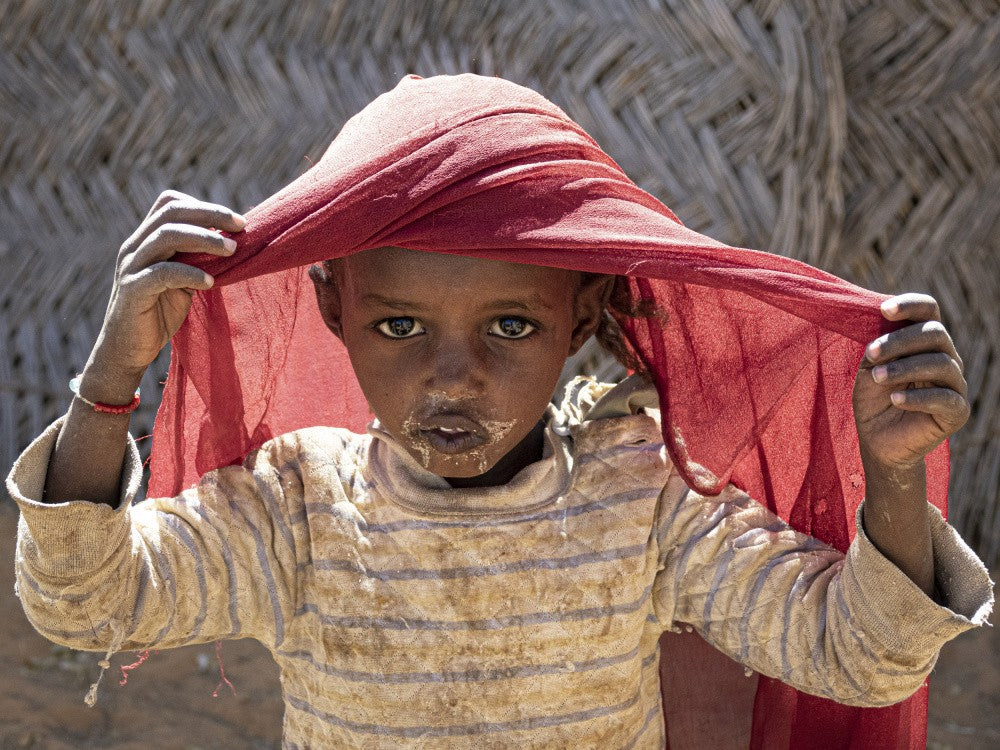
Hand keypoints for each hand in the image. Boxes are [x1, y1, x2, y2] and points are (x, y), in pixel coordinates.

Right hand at [83, 191, 244, 393]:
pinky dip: (190, 273)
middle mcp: (134, 247)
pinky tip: (210, 282)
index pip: (169, 204)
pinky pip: (162, 273)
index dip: (203, 206)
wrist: (127, 350)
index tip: (236, 220)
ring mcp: (130, 267)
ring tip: (232, 250)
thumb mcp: (183, 281)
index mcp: (145, 240)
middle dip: (209, 215)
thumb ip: (197, 260)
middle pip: (170, 214)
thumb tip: (233, 244)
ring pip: (166, 236)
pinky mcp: (132, 290)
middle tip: (241, 226)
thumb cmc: (160, 313)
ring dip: (204, 240)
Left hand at [853, 293, 969, 471]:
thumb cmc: (874, 397)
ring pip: (941, 363)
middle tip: (870, 354)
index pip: (929, 311)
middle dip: (899, 341)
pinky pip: (945, 398)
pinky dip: (917, 396)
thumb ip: (879, 343)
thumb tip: (883, 319)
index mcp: (924, 342)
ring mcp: (954, 384)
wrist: (876, 438)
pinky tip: (895, 399)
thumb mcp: (871, 365)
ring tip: (878, 377)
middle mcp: (946, 357)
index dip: (911, 305)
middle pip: (934, 333)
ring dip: (904, 368)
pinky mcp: (957, 412)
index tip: (884, 309)